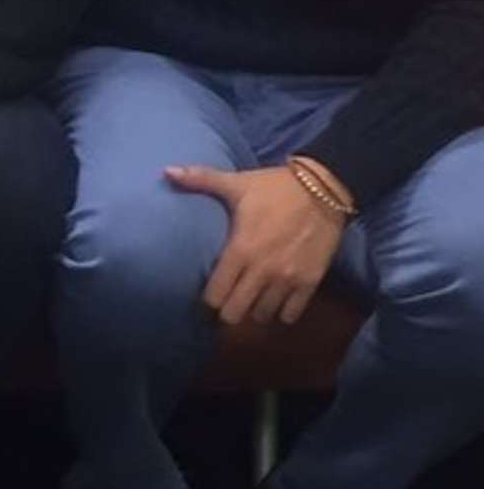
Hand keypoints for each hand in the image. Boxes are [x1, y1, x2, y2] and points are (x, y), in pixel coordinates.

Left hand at [166, 163, 345, 324]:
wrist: (323, 189)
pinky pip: (291, 314)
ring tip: (249, 299)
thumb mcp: (236, 182)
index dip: (207, 300)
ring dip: (254, 310)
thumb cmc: (274, 187)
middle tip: (226, 301)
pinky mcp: (311, 283)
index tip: (205, 295)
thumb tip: (166, 171)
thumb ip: (200, 179)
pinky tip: (274, 300)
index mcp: (241, 250)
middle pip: (235, 314)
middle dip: (227, 310)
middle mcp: (263, 271)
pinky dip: (281, 312)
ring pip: (262, 316)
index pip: (215, 295)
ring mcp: (288, 280)